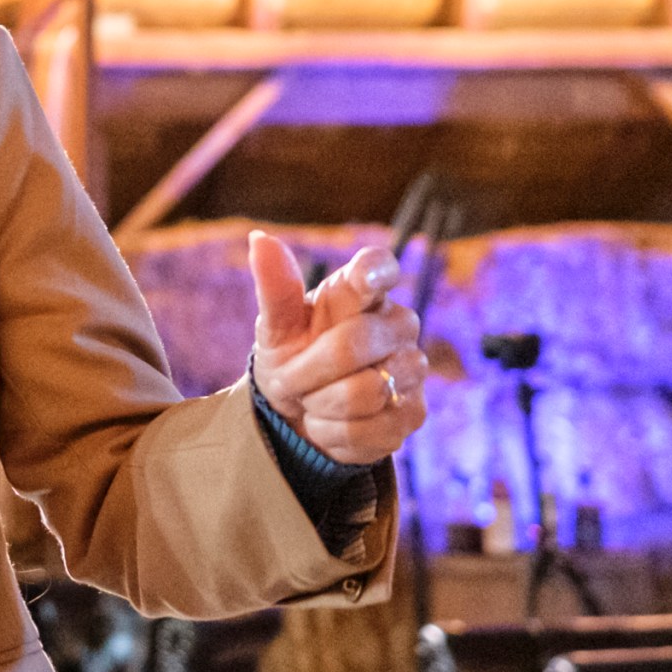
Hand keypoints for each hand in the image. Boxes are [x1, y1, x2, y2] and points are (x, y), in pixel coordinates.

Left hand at [247, 231, 427, 464]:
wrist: (297, 413)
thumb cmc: (292, 356)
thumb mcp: (275, 327)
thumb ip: (274, 288)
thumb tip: (260, 240)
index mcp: (360, 291)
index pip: (378, 269)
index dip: (374, 274)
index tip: (363, 283)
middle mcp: (396, 323)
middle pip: (358, 342)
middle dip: (308, 370)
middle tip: (290, 377)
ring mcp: (411, 368)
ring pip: (367, 390)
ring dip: (321, 403)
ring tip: (313, 398)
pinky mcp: (412, 412)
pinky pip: (369, 427)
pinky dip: (333, 432)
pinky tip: (328, 421)